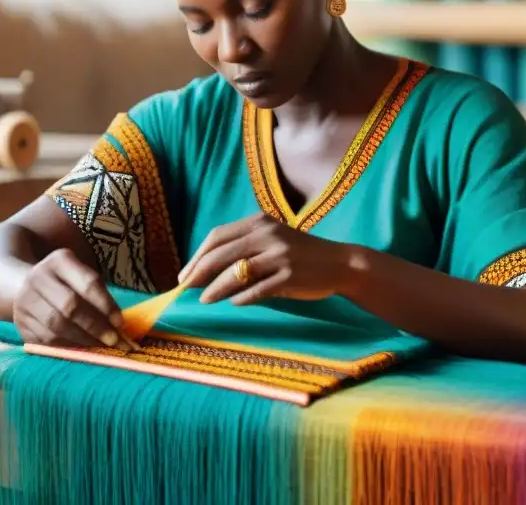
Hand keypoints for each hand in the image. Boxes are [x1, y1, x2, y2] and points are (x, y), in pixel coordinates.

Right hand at [13, 248, 129, 349]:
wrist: (24, 286)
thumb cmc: (66, 283)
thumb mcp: (81, 277)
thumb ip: (99, 295)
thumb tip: (119, 326)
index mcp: (59, 261)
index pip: (88, 283)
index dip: (106, 305)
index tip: (120, 323)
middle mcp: (38, 278)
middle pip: (70, 306)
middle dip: (95, 326)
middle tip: (114, 340)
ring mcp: (25, 301)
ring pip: (56, 326)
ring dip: (83, 340)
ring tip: (100, 348)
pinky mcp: (20, 324)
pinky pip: (45, 341)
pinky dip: (67, 347)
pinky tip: (81, 351)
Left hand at [179, 214, 357, 305]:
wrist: (340, 263)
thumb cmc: (300, 254)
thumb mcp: (272, 241)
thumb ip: (244, 249)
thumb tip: (204, 271)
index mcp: (260, 222)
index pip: (218, 236)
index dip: (197, 256)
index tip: (185, 274)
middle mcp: (268, 234)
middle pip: (221, 253)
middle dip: (199, 272)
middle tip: (185, 288)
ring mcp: (280, 254)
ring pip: (236, 272)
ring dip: (215, 288)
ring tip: (204, 300)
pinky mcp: (290, 275)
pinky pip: (257, 289)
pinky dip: (241, 297)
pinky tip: (234, 303)